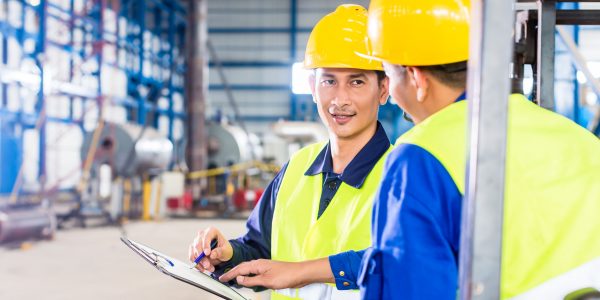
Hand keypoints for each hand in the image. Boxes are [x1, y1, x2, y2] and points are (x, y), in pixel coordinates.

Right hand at [188, 227, 232, 271]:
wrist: (222, 254)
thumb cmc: (225, 249)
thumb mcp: (226, 250)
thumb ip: (220, 252)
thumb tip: (212, 255)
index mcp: (211, 231)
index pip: (206, 236)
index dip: (206, 245)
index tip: (207, 254)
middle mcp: (202, 234)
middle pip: (198, 245)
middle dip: (202, 257)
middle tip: (207, 265)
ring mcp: (196, 241)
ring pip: (194, 252)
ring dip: (200, 262)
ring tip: (209, 268)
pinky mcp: (193, 249)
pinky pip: (192, 257)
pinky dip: (196, 264)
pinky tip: (203, 269)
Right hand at [218, 258, 333, 289]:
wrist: (300, 273)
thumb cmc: (285, 275)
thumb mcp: (266, 280)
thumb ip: (251, 280)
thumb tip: (239, 279)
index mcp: (257, 264)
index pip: (239, 269)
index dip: (230, 274)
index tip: (221, 278)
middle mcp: (260, 263)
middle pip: (242, 267)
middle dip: (232, 272)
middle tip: (224, 278)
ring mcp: (265, 267)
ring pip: (248, 269)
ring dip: (239, 273)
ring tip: (232, 278)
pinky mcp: (269, 271)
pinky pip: (254, 272)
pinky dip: (248, 275)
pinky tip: (248, 279)